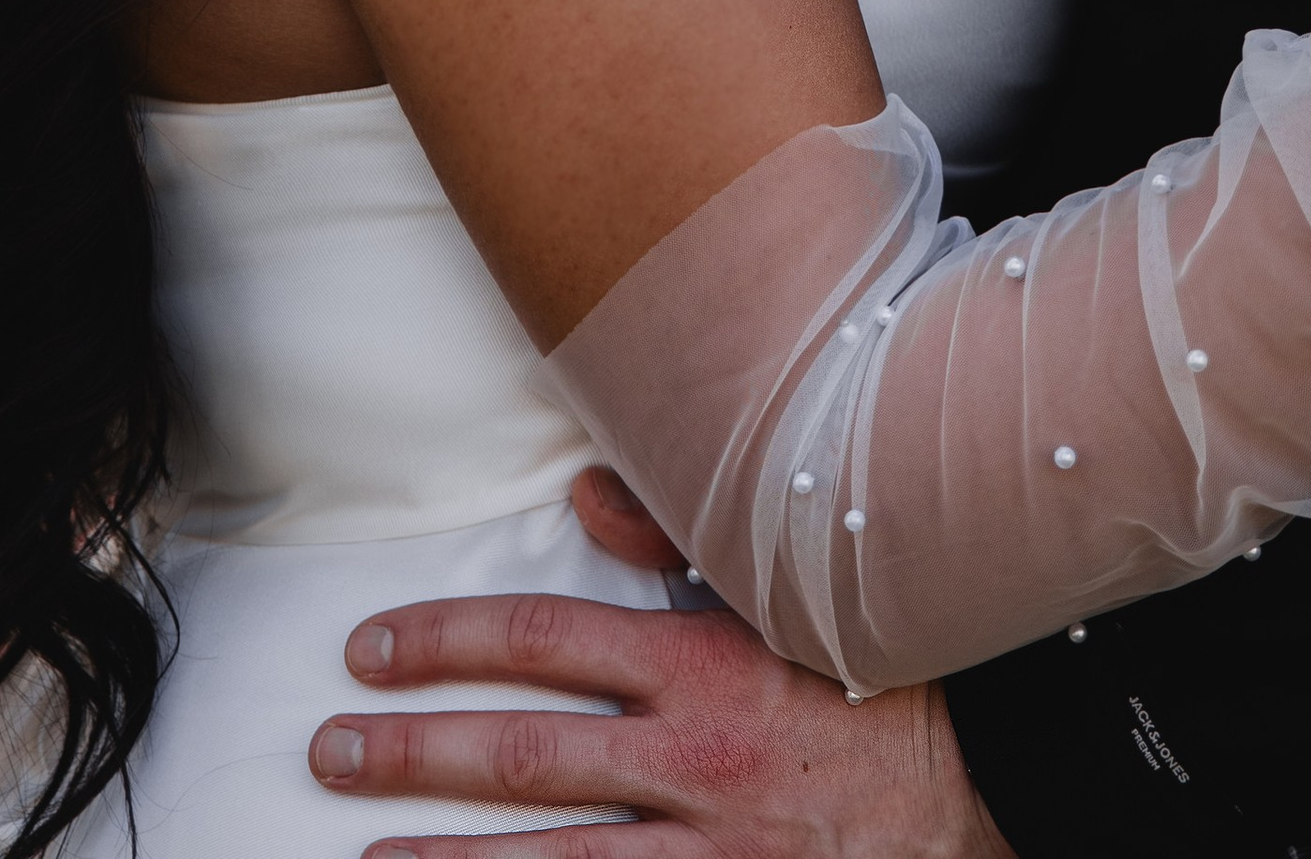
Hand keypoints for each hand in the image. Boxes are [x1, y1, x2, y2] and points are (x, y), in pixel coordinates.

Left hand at [308, 590, 1014, 858]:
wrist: (980, 809)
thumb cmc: (880, 691)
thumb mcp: (790, 595)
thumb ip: (682, 535)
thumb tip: (586, 488)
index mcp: (705, 666)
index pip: (544, 641)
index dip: (448, 641)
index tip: (374, 646)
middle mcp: (692, 765)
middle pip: (521, 756)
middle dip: (413, 751)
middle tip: (330, 746)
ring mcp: (703, 856)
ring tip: (365, 858)